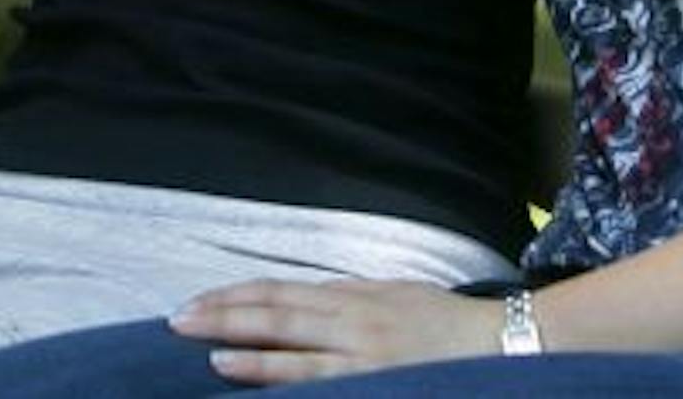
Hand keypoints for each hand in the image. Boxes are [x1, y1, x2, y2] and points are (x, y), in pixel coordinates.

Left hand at [169, 278, 496, 385]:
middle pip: (279, 317)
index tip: (198, 300)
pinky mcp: (379, 386)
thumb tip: (303, 298)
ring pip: (298, 356)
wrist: (503, 345)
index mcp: (353, 298)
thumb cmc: (444, 321)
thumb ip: (347, 296)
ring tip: (211, 355)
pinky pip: (327, 389)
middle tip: (179, 320)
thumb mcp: (392, 293)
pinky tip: (262, 388)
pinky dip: (290, 387)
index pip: (281, 294)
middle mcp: (354, 325)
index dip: (236, 296)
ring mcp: (366, 360)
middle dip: (227, 318)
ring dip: (252, 356)